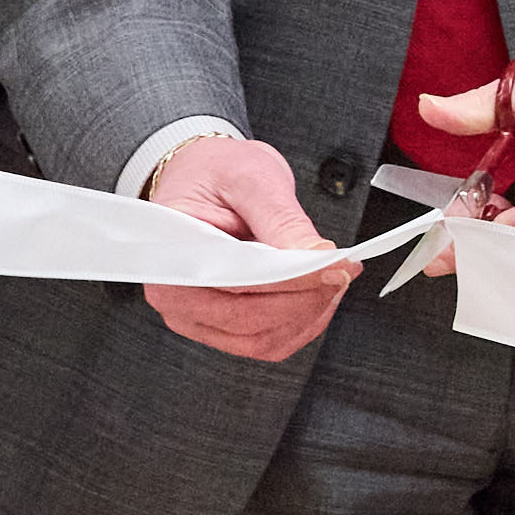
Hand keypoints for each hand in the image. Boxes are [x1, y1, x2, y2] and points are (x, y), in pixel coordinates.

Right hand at [139, 132, 353, 363]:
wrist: (206, 178)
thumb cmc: (216, 173)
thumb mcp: (252, 179)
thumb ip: (283, 220)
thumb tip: (317, 256)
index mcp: (171, 254)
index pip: (236, 283)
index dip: (291, 281)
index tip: (333, 268)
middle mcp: (176, 296)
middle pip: (250, 320)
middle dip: (306, 298)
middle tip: (343, 269)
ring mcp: (198, 317)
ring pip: (263, 339)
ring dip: (308, 314)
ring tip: (333, 277)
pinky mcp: (221, 326)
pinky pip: (266, 341)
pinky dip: (301, 323)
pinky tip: (318, 294)